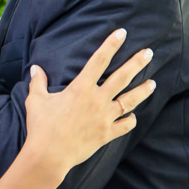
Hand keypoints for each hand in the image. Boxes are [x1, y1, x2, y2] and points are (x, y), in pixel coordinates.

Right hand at [23, 29, 155, 177]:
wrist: (49, 155)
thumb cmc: (41, 126)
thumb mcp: (35, 100)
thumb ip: (37, 82)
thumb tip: (35, 68)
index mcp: (80, 88)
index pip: (99, 60)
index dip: (111, 45)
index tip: (122, 33)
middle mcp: (97, 100)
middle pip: (122, 77)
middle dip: (137, 63)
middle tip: (149, 52)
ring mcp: (104, 118)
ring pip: (130, 100)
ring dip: (143, 90)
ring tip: (153, 83)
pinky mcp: (107, 134)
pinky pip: (125, 125)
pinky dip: (130, 119)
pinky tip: (133, 115)